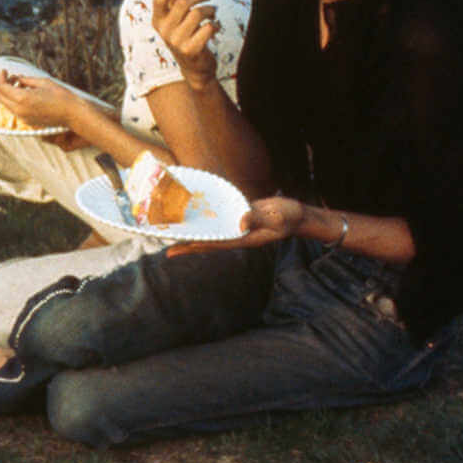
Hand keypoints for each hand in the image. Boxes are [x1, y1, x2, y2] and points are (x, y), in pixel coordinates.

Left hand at [0, 72, 83, 130]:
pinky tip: (25, 94)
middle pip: (1, 97)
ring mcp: (23, 118)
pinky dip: (15, 101)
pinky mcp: (28, 122)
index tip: (4, 71)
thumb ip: (26, 80)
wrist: (72, 114)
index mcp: (22, 99)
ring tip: (20, 84)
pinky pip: (15, 110)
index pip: (2, 88)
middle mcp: (20, 110)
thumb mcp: (43, 82)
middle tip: (11, 77)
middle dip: (3, 86)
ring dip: (9, 94)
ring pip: (7, 105)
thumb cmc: (61, 96)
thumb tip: (17, 78)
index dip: (1, 78)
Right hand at [151, 0, 219, 90]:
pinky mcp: (191, 50)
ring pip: (198, 14)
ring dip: (210, 10)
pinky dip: (215, 25)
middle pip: (183, 3)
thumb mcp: (176, 14)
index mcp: (158, 20)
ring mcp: (176, 42)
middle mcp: (164, 31)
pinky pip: (208, 28)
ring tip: (213, 13)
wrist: (194, 66)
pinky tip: (215, 28)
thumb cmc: (185, 33)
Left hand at [166, 196, 303, 256]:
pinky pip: (218, 219)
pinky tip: (194, 215)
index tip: (178, 249)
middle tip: (166, 249)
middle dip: (188, 244)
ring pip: (211, 230)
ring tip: (173, 232)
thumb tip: (240, 221)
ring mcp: (236, 225)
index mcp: (244, 238)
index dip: (196, 246)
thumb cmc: (289, 217)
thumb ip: (258, 218)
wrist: (295, 214)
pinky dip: (206, 218)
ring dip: (194, 231)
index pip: (214, 243)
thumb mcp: (276, 218)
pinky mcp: (238, 215)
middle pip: (208, 240)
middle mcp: (236, 234)